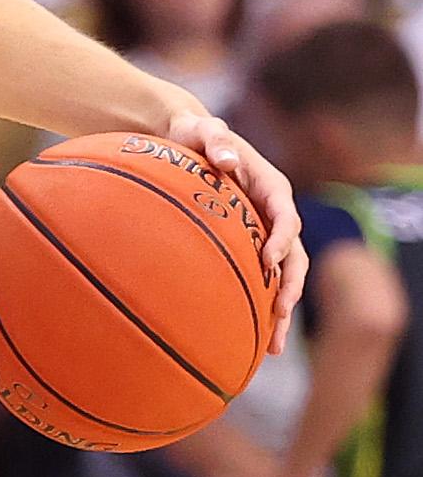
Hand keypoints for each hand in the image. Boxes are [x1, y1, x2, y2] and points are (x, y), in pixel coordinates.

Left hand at [163, 109, 306, 345]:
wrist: (183, 139)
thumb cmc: (192, 132)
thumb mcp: (200, 129)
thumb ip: (214, 139)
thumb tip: (228, 160)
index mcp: (269, 186)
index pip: (285, 215)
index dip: (281, 238)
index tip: (268, 259)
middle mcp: (273, 212)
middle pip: (292, 254)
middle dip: (289, 285)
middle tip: (278, 313)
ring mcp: (262, 231)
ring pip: (281, 275)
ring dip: (279, 309)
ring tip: (271, 347)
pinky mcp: (246, 245)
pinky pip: (259, 278)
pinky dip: (258, 306)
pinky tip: (250, 339)